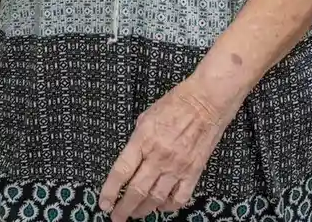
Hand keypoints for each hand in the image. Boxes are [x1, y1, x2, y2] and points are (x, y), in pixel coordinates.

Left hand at [99, 79, 229, 218]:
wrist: (207, 101)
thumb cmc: (176, 103)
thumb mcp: (146, 117)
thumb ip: (137, 141)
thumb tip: (131, 160)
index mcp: (143, 139)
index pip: (122, 171)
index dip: (110, 191)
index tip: (104, 203)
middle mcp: (159, 156)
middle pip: (136, 191)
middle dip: (124, 209)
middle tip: (117, 217)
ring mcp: (177, 166)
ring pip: (156, 199)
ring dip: (143, 210)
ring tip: (135, 214)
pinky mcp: (194, 171)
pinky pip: (180, 198)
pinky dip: (169, 207)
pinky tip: (162, 206)